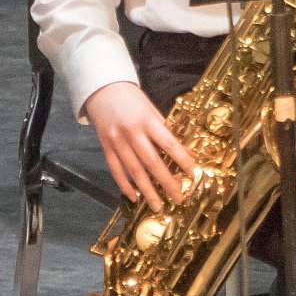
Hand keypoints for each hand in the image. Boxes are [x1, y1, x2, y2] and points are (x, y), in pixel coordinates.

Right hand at [83, 80, 197, 209]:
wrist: (102, 90)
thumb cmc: (132, 99)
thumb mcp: (152, 110)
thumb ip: (164, 131)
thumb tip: (185, 152)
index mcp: (147, 120)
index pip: (168, 143)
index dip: (182, 159)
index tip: (193, 173)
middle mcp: (132, 132)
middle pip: (152, 162)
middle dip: (166, 182)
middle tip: (178, 198)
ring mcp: (117, 141)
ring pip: (134, 170)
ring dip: (147, 190)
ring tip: (158, 205)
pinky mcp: (106, 147)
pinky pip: (116, 170)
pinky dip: (125, 185)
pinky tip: (134, 196)